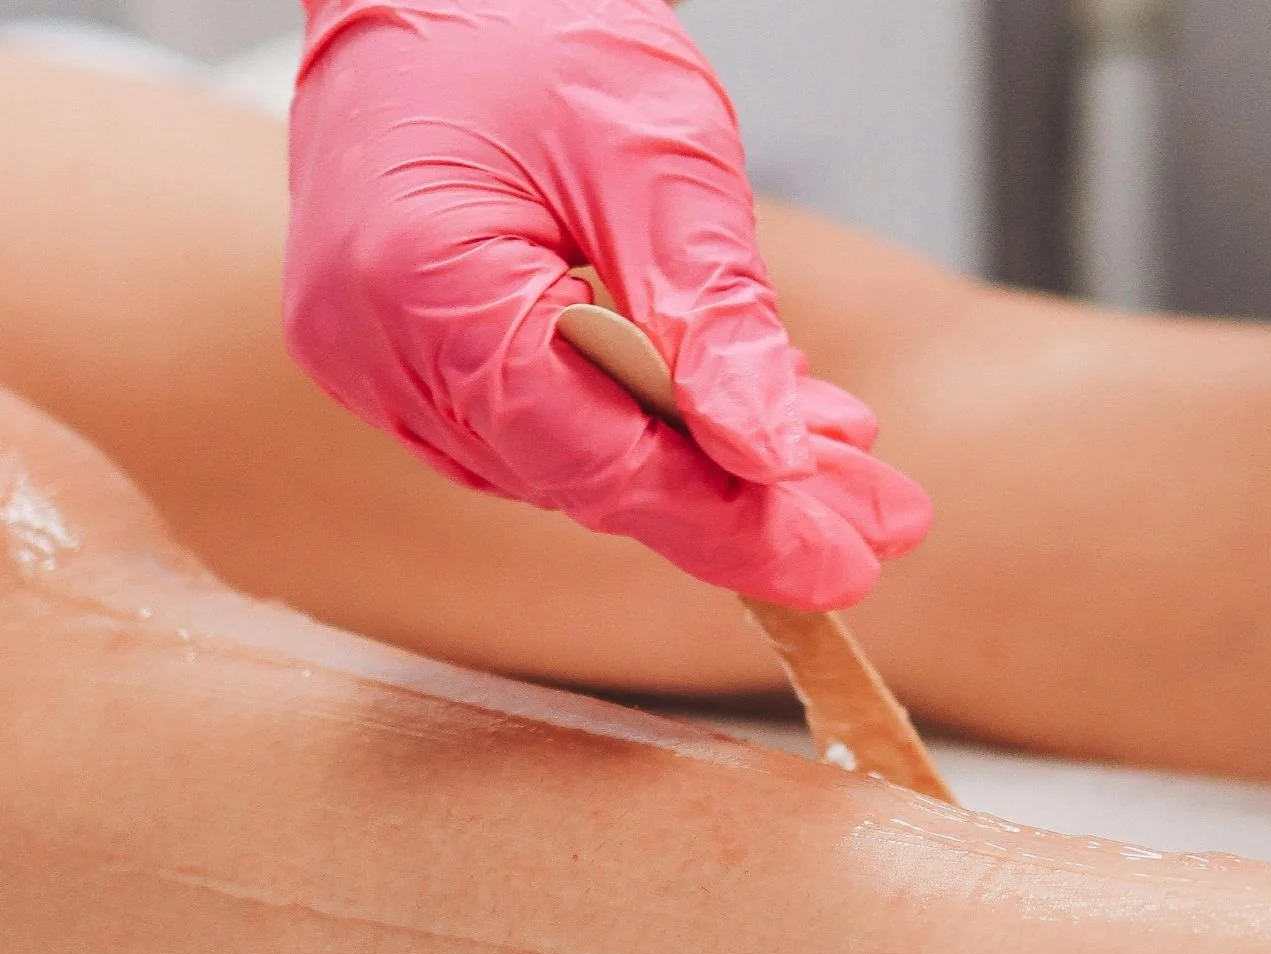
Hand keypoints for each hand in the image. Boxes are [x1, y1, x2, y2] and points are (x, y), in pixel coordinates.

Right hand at [284, 0, 930, 609]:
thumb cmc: (531, 21)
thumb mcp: (655, 155)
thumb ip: (713, 313)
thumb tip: (771, 457)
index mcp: (418, 288)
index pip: (593, 460)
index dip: (726, 526)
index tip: (840, 566)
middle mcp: (372, 347)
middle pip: (588, 477)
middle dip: (746, 507)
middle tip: (881, 525)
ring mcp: (376, 360)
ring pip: (575, 461)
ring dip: (712, 468)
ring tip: (839, 461)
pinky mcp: (403, 354)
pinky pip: (544, 422)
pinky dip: (653, 425)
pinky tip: (747, 419)